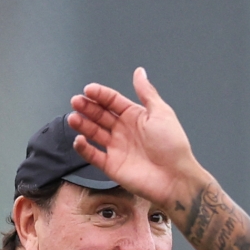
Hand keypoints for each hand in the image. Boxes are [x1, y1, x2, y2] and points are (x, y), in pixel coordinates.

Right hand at [68, 68, 207, 209]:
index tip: (89, 90)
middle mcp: (124, 131)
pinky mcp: (112, 166)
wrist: (175, 178)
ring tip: (74, 118)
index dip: (100, 95)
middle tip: (77, 102)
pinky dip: (83, 148)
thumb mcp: (161, 113)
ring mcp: (117, 148)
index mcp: (135, 117)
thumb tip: (139, 72)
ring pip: (93, 133)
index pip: (112, 101)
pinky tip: (79, 139)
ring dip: (82, 125)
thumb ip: (146, 92)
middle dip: (87, 107)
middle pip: (100, 115)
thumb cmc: (173, 146)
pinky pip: (93, 155)